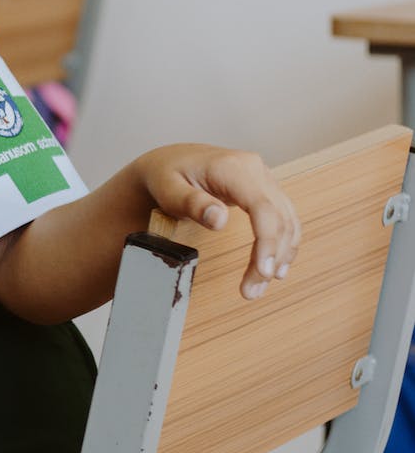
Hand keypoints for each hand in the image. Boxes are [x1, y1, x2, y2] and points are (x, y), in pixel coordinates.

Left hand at [137, 144, 300, 299]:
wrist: (169, 161)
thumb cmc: (165, 174)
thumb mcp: (168, 188)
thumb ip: (192, 203)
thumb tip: (220, 220)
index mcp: (234, 167)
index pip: (263, 207)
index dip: (267, 241)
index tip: (262, 272)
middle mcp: (255, 170)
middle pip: (279, 218)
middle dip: (270, 258)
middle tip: (251, 291)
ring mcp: (263, 179)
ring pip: (286, 221)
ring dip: (278, 256)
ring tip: (257, 287)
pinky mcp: (265, 191)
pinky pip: (284, 219)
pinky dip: (283, 244)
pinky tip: (275, 268)